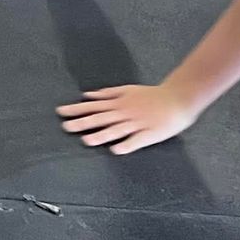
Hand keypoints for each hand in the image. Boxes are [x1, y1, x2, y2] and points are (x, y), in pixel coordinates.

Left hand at [57, 82, 198, 154]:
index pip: (94, 106)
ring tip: (86, 141)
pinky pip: (137, 140)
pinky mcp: (151, 133)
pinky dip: (127, 144)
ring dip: (101, 135)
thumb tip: (86, 95)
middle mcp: (125, 112)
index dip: (77, 109)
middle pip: (101, 118)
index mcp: (119, 102)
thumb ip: (107, 93)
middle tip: (66, 127)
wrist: (178, 98)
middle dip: (83, 122)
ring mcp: (138, 123)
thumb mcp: (127, 89)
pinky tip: (116, 150)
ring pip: (117, 130)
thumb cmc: (151, 95)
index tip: (61, 112)